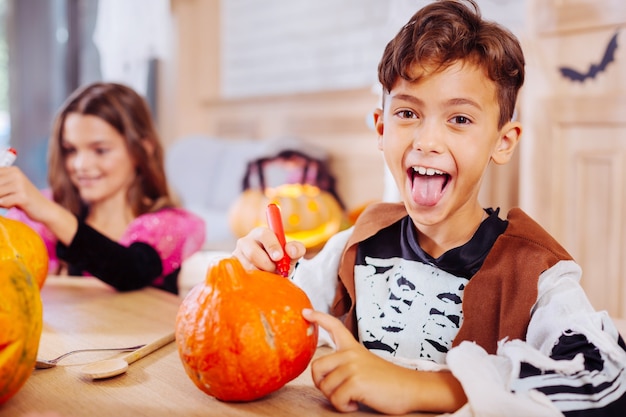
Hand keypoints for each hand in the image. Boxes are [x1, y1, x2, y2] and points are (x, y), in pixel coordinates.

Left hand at [0, 166, 77, 244]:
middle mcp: (16, 174)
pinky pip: (3, 202)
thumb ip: (0, 185)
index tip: (4, 191)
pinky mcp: (23, 196)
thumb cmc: (24, 199)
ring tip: (10, 201)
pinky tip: (15, 205)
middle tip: (6, 197)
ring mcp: (20, 185)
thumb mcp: (10, 188)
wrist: (44, 209)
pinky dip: (5, 205)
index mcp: (13, 170)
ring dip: (0, 200)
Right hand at [232, 226, 304, 274]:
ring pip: (248, 268)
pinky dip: (253, 281)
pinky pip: (242, 277)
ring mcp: (236, 256)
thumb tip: (291, 251)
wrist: (269, 274)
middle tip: (275, 270)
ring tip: (269, 275)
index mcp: (260, 234)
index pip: (264, 234)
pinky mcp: (233, 269)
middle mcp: (245, 242)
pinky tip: (259, 281)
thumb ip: (296, 249)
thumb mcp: (290, 255)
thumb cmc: (279, 260)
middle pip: (252, 252)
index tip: (279, 257)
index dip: (272, 245)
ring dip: (262, 275)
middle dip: (267, 264)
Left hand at [302, 309, 466, 413]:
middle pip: (316, 367)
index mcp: (353, 347)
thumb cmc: (388, 382)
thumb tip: (326, 375)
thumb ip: (347, 364)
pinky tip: (357, 403)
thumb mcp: (366, 364)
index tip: (305, 311)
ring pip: (325, 387)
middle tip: (339, 391)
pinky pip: (336, 400)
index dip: (318, 317)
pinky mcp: (356, 381)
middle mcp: (350, 353)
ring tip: (354, 397)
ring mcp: (352, 366)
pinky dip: (344, 407)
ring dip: (337, 399)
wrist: (412, 389)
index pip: (334, 326)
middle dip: (322, 384)